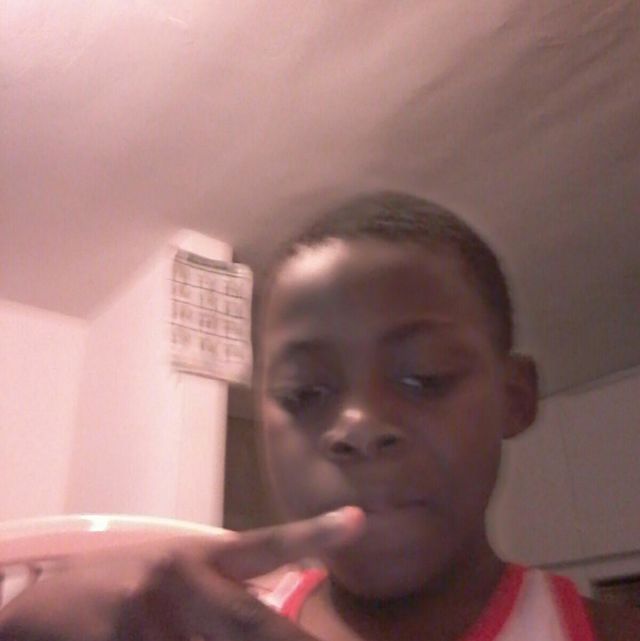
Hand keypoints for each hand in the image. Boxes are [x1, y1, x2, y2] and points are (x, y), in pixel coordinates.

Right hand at [0, 507, 364, 640]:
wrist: (43, 609)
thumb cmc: (124, 587)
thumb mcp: (176, 577)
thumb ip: (223, 595)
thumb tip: (270, 617)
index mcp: (200, 557)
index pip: (266, 545)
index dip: (312, 534)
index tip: (357, 521)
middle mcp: (181, 580)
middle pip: (251, 621)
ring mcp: (148, 616)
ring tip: (198, 634)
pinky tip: (168, 639)